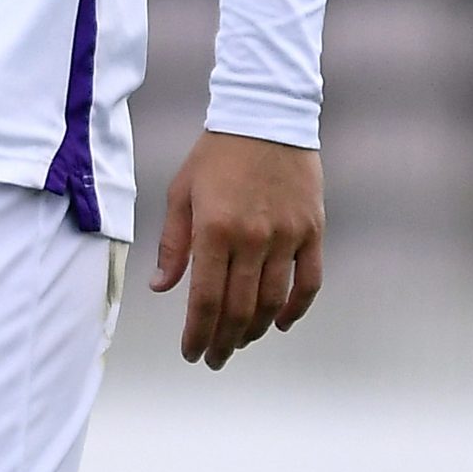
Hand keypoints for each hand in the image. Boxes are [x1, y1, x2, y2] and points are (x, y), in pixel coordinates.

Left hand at [149, 131, 322, 368]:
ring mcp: (286, 235)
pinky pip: (308, 282)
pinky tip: (282, 323)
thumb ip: (173, 244)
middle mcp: (252, 238)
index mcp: (215, 230)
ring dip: (256, 330)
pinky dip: (296, 309)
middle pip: (239, 310)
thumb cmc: (217, 153)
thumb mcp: (182, 192)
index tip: (192, 354)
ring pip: (273, 302)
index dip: (197, 335)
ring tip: (241, 340)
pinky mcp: (312, 229)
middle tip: (214, 357)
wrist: (266, 114)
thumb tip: (161, 287)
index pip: (205, 301)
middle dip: (223, 342)